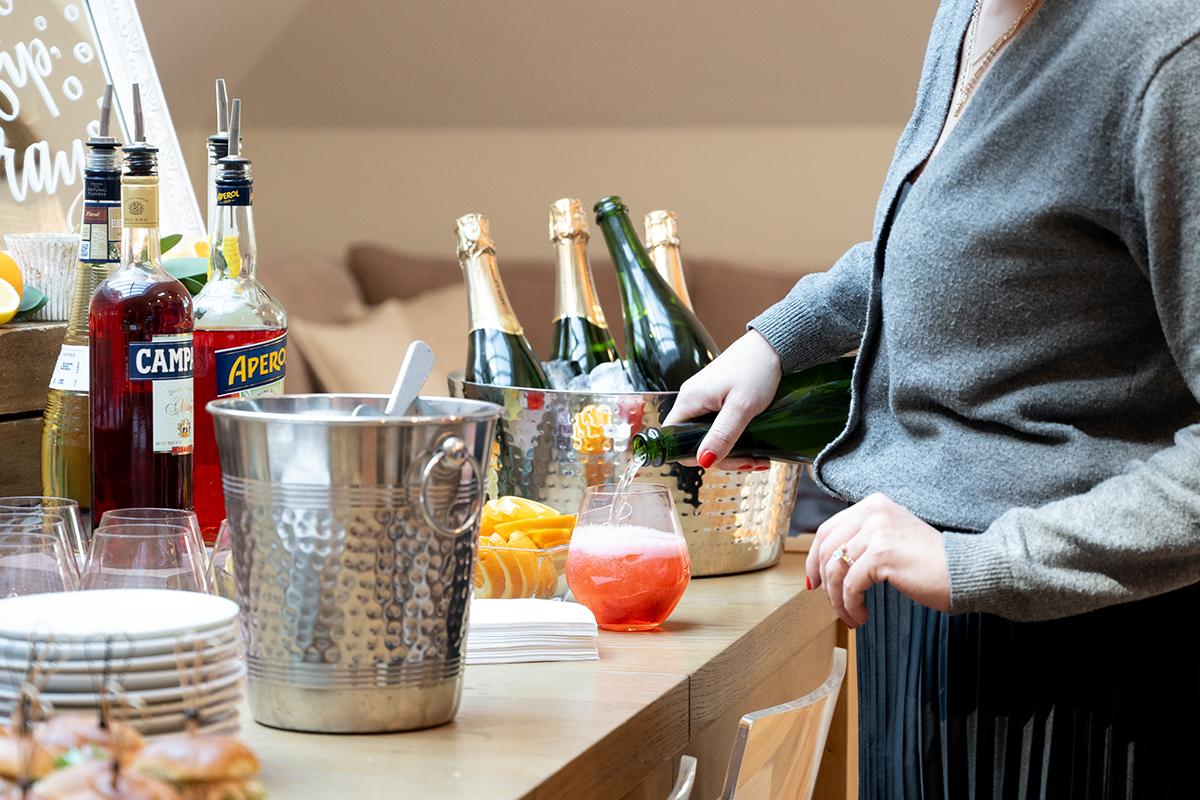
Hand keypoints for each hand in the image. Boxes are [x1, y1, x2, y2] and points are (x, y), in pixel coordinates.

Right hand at [663, 330, 781, 469]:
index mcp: (689, 400)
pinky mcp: (717, 399)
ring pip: (709, 436)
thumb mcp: (741, 407)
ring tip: (757, 457)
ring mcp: (704, 399)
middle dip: (722, 457)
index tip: (720, 461)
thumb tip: (704, 461)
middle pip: (693, 441)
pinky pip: (718, 426)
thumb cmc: (756, 369)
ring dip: (732, 451)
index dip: (693, 456)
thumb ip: (722, 435)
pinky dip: (734, 439)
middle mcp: (692, 400)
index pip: (672, 439)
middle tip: (749, 462)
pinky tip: (753, 446)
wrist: (772, 346)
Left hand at [805, 493, 949, 627]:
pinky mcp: (882, 554)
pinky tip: (862, 615)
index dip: (814, 559)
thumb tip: (825, 564)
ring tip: (852, 615)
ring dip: (839, 600)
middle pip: (827, 549)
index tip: (814, 582)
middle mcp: (872, 512)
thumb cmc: (931, 562)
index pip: (827, 530)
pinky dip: (851, 605)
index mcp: (873, 505)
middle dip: (824, 583)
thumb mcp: (891, 539)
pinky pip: (850, 585)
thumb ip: (863, 541)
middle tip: (834, 604)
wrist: (967, 570)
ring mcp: (877, 531)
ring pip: (836, 570)